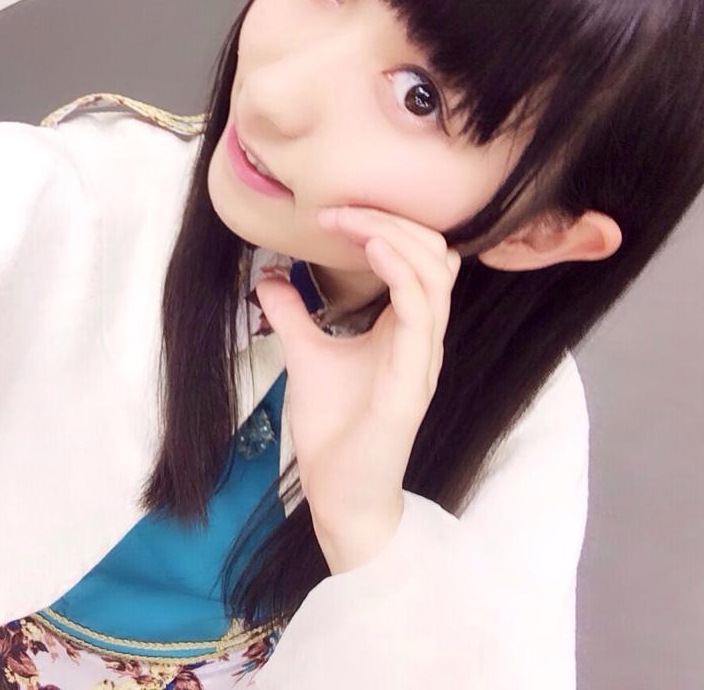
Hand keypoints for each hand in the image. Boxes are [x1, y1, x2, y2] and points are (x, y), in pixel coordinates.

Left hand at [253, 205, 460, 572]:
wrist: (339, 493)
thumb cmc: (335, 430)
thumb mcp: (306, 356)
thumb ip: (293, 315)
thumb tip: (269, 276)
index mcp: (405, 329)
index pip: (417, 258)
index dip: (385, 225)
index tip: (332, 212)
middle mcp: (423, 338)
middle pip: (432, 255)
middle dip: (390, 220)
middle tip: (338, 210)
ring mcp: (422, 358)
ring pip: (433, 275)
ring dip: (391, 236)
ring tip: (349, 220)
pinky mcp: (412, 381)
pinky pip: (421, 313)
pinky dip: (400, 272)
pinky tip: (371, 248)